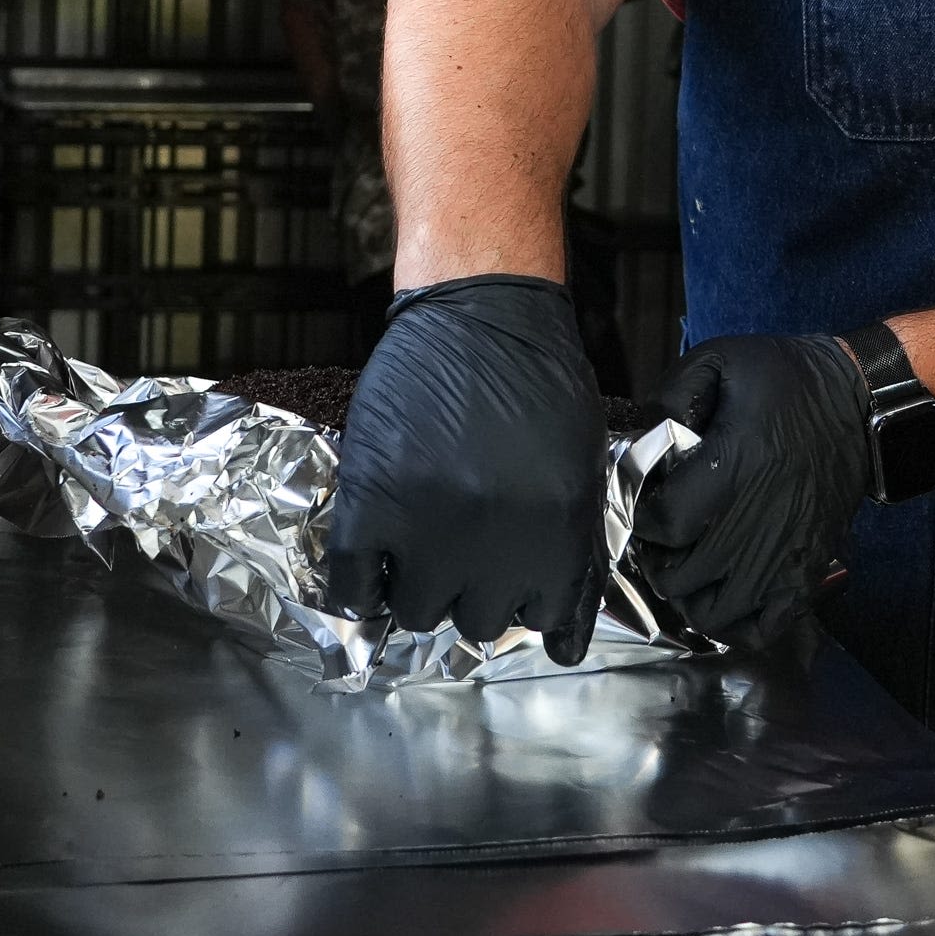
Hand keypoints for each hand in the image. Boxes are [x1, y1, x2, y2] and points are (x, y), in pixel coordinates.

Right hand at [320, 275, 607, 661]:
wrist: (479, 308)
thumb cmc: (536, 377)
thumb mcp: (582, 464)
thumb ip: (573, 544)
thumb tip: (560, 626)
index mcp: (560, 535)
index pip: (547, 623)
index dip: (523, 607)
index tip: (507, 595)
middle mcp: (499, 543)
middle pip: (475, 622)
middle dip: (469, 593)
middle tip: (459, 554)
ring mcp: (430, 527)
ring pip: (415, 612)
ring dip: (414, 587)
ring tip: (414, 546)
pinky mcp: (372, 502)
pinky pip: (352, 582)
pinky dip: (356, 585)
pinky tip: (369, 559)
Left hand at [634, 334, 876, 644]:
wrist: (860, 405)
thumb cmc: (787, 381)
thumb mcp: (722, 360)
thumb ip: (671, 394)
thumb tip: (638, 436)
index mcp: (736, 463)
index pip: (667, 523)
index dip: (641, 522)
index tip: (644, 508)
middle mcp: (760, 516)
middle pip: (683, 576)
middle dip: (658, 562)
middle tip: (659, 542)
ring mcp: (788, 551)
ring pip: (716, 612)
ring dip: (689, 598)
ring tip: (687, 569)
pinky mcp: (809, 568)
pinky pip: (766, 627)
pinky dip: (736, 625)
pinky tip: (723, 599)